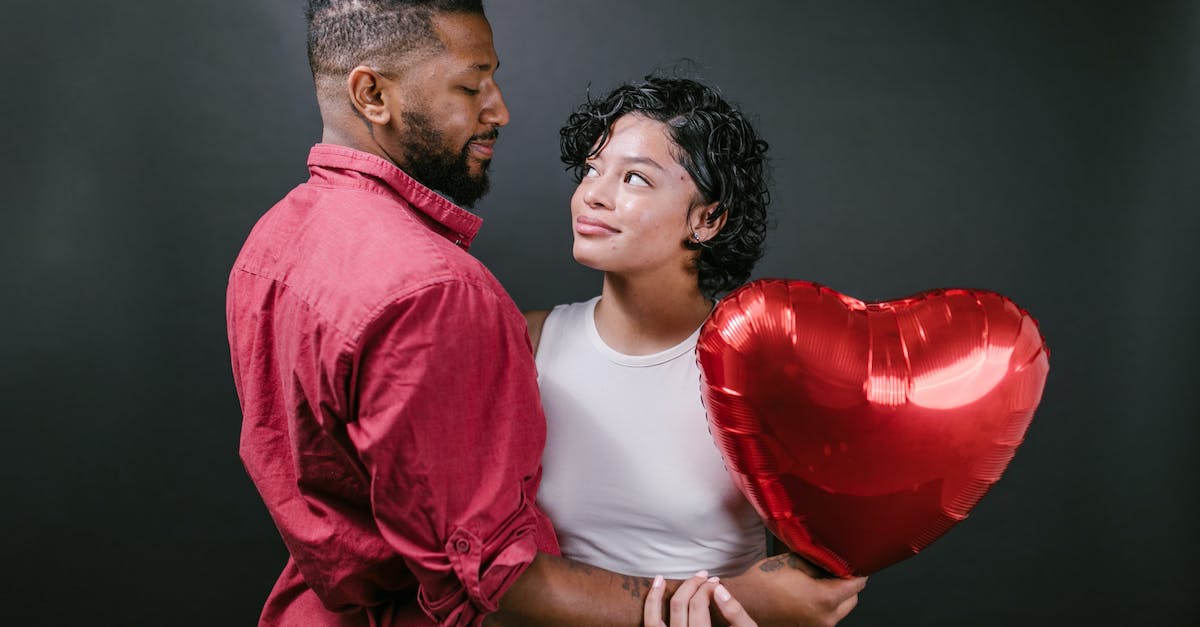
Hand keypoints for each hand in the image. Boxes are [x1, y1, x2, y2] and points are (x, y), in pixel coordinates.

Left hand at [644, 570, 757, 626]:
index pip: (698, 605)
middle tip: (702, 576)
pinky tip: (652, 598)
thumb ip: (735, 613)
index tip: (716, 581)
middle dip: (690, 585)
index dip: (707, 587)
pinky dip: (649, 611)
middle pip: (679, 606)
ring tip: (660, 578)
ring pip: (654, 620)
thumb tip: (718, 588)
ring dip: (655, 596)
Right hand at [723, 554, 865, 626]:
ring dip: (835, 595)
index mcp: (824, 599)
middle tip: (834, 569)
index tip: (852, 561)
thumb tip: (833, 556)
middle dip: (846, 583)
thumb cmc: (762, 582)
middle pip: (852, 598)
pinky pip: (826, 616)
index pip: (857, 583)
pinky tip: (807, 592)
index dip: (856, 568)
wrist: (742, 602)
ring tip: (817, 580)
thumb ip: (819, 559)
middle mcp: (825, 618)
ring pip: (840, 609)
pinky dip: (823, 605)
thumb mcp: (794, 561)